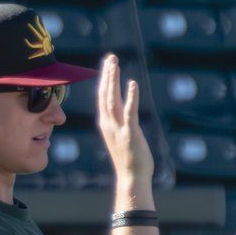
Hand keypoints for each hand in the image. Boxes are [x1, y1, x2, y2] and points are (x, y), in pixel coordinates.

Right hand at [95, 55, 153, 199]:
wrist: (131, 177)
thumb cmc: (130, 160)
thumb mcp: (122, 136)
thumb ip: (121, 122)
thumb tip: (124, 111)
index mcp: (106, 124)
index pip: (103, 97)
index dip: (105, 79)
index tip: (108, 64)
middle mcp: (108, 124)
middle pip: (105, 94)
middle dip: (107, 74)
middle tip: (111, 57)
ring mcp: (118, 128)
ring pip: (112, 99)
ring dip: (113, 80)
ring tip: (115, 63)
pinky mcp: (130, 133)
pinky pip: (129, 111)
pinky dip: (130, 97)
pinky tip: (132, 83)